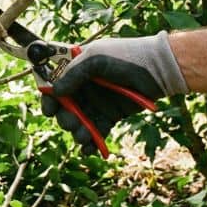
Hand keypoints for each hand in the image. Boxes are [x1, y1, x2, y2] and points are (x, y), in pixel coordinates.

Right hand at [41, 31, 187, 154]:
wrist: (158, 69)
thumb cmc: (126, 56)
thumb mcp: (96, 58)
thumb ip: (74, 73)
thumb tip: (55, 91)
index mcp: (76, 69)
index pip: (54, 85)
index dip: (49, 99)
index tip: (49, 110)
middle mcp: (83, 87)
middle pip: (64, 108)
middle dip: (65, 118)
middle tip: (72, 123)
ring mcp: (96, 102)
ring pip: (78, 122)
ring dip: (77, 131)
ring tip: (84, 136)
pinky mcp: (110, 116)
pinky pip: (95, 131)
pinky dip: (90, 142)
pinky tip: (89, 149)